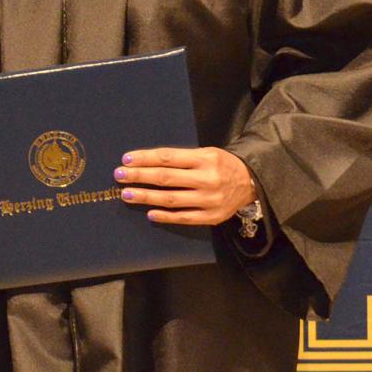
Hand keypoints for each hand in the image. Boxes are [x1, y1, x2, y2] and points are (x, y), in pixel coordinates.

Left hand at [113, 146, 255, 225]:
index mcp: (204, 158)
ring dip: (146, 196)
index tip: (127, 159)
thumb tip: (148, 163)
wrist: (253, 181)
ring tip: (127, 194)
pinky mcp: (212, 217)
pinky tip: (149, 212)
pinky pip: (184, 217)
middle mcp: (206, 179)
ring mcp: (209, 200)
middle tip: (119, 175)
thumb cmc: (222, 164)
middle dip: (139, 176)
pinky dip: (165, 216)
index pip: (168, 157)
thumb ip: (182, 159)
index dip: (145, 158)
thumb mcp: (206, 153)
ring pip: (171, 199)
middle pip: (166, 178)